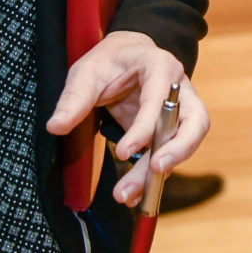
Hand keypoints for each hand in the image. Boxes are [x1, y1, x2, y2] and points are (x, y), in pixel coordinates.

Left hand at [46, 31, 209, 208]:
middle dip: (177, 151)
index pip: (160, 98)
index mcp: (160, 67)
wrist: (125, 58)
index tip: (122, 152)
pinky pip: (169, 155)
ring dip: (162, 171)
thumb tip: (56, 126)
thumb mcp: (86, 72)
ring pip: (187, 143)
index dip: (146, 127)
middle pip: (195, 122)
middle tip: (155, 172)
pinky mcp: (171, 131)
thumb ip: (74, 99)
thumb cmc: (109, 61)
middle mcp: (179, 89)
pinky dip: (152, 177)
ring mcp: (180, 111)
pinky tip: (132, 194)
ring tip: (129, 194)